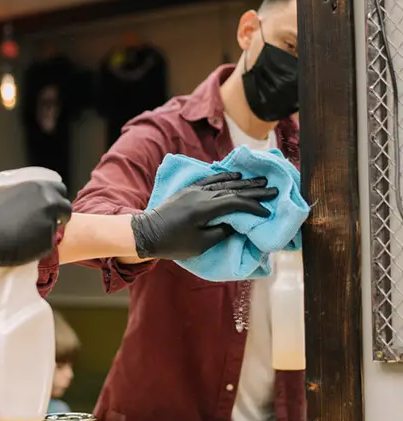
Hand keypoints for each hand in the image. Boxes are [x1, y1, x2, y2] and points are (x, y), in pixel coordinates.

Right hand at [0, 181, 71, 267]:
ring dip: (48, 230)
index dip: (54, 198)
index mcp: (39, 187)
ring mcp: (50, 223)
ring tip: (30, 235)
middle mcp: (49, 203)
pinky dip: (40, 245)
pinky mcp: (48, 243)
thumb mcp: (3, 193)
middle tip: (48, 221)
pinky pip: (48, 243)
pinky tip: (25, 245)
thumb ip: (18, 193)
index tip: (49, 205)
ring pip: (56, 227)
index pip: (59, 189)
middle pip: (65, 207)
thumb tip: (19, 197)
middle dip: (59, 214)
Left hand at [132, 172, 277, 260]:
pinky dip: (224, 177)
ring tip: (260, 180)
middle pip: (233, 190)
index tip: (267, 211)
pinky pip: (210, 180)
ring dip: (243, 182)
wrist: (146, 233)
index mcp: (205, 208)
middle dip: (254, 190)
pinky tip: (235, 176)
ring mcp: (194, 190)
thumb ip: (221, 232)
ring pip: (223, 183)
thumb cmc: (174, 243)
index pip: (236, 202)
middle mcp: (201, 195)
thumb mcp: (201, 244)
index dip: (253, 206)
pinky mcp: (188, 190)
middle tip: (273, 189)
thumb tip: (237, 223)